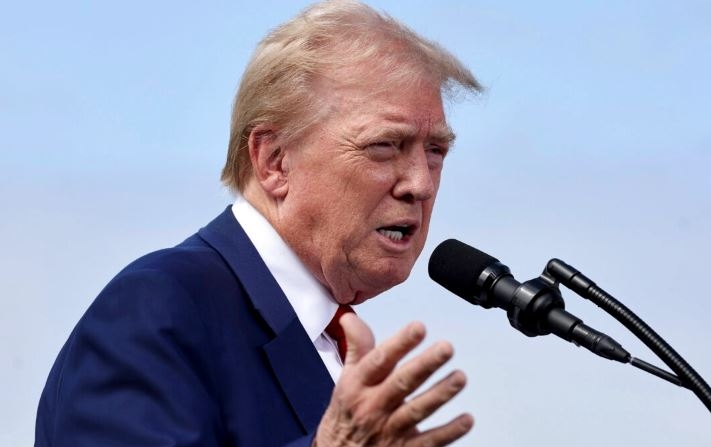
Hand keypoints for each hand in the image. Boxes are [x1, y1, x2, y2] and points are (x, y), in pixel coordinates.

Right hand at [314, 314, 472, 445]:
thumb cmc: (346, 414)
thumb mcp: (345, 380)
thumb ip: (356, 348)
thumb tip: (351, 317)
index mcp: (357, 385)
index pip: (379, 360)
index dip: (400, 343)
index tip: (418, 327)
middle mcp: (372, 406)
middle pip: (401, 383)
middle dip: (425, 364)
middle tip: (446, 347)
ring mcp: (388, 430)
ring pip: (417, 411)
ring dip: (440, 394)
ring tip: (460, 377)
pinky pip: (429, 442)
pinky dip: (449, 431)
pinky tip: (466, 419)